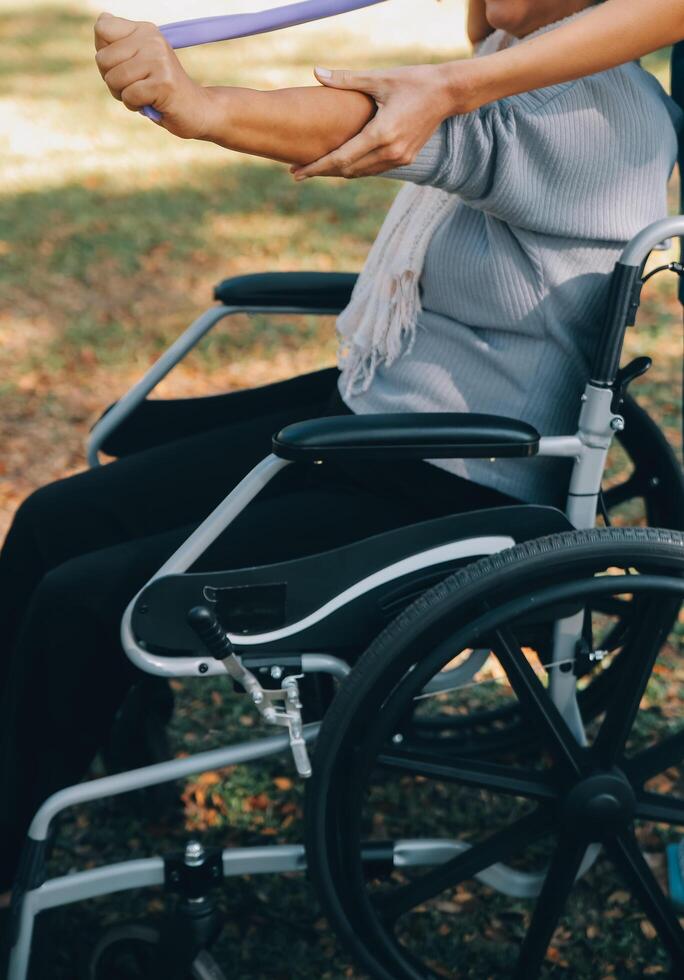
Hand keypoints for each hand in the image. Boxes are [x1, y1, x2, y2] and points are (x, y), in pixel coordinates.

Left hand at [94, 13, 212, 139]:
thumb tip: (101, 19)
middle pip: (103, 58)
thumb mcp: (137, 60)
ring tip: (143, 95)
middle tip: (135, 85)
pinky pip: (129, 95)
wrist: (195, 109)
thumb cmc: (159, 88)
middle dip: (112, 79)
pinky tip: (150, 103)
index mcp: (144, 30)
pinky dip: (135, 105)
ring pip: (114, 78)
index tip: (124, 65)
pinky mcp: (164, 83)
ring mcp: (159, 60)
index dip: (105, 55)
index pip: (102, 29)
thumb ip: (117, 43)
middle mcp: (152, 39)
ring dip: (123, 95)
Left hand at [291, 61, 478, 179]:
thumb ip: (346, 79)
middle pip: (348, 170)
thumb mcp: (379, 78)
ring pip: (361, 173)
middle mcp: (391, 152)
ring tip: (315, 168)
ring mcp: (399, 158)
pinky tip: (341, 163)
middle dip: (322, 172)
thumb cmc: (413, 81)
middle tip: (298, 171)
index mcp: (381, 134)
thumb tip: (316, 72)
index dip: (316, 167)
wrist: (447, 93)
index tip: (297, 172)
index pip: (341, 158)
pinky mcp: (405, 159)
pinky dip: (356, 168)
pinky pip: (374, 169)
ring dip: (338, 172)